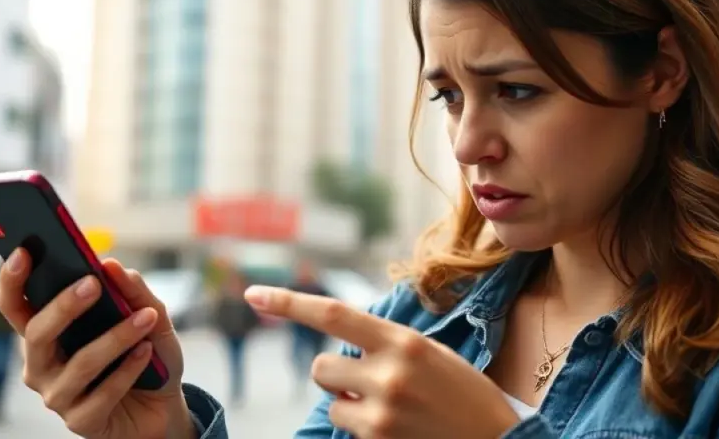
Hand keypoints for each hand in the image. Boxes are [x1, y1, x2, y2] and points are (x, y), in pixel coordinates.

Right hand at [0, 248, 191, 438]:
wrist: (163, 406)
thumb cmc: (146, 355)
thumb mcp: (150, 317)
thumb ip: (132, 291)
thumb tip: (111, 265)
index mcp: (46, 334)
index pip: (16, 306)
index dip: (12, 280)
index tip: (24, 252)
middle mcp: (42, 365)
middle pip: (37, 334)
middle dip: (63, 307)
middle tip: (93, 283)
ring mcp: (58, 396)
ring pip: (79, 363)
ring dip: (115, 337)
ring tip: (145, 317)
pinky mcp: (81, 422)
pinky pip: (103, 392)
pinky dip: (128, 369)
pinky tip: (146, 351)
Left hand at [246, 286, 519, 438]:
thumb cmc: (463, 394)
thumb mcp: (430, 354)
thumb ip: (385, 345)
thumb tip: (340, 346)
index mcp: (402, 342)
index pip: (333, 314)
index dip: (289, 303)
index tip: (254, 293)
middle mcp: (388, 375)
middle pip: (321, 366)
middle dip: (335, 374)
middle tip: (368, 382)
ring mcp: (382, 414)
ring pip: (331, 403)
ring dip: (349, 405)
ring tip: (391, 409)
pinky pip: (347, 430)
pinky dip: (363, 430)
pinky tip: (398, 428)